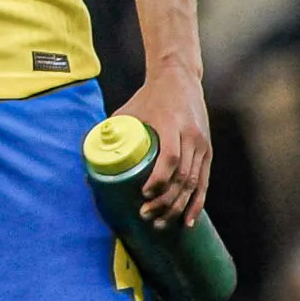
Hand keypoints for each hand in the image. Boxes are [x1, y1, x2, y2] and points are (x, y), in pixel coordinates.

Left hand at [113, 61, 211, 228]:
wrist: (179, 78)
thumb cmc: (150, 96)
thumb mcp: (129, 109)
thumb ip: (113, 130)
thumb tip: (92, 155)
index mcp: (171, 124)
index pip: (170, 158)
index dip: (159, 180)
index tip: (144, 194)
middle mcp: (191, 136)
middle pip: (182, 176)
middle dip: (165, 200)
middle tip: (147, 215)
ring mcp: (202, 144)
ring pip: (193, 183)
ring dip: (178, 206)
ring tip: (161, 222)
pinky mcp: (207, 150)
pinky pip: (204, 182)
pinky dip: (197, 202)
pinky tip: (188, 220)